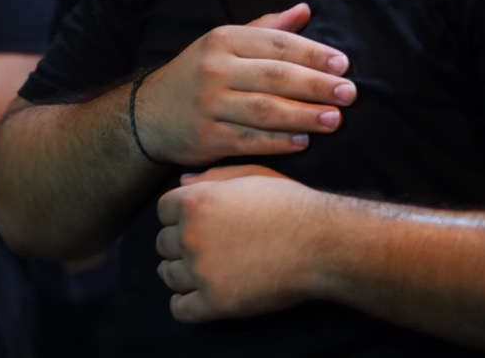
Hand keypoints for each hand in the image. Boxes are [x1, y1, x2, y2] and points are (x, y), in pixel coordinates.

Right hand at [135, 4, 354, 165]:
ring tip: (336, 119)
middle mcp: (215, 70)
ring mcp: (209, 104)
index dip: (313, 53)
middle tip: (350, 93)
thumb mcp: (223, 44)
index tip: (344, 64)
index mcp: (223, 41)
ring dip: (305, 115)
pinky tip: (304, 142)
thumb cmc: (197, 75)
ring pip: (266, 111)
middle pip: (275, 77)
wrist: (148, 114)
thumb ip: (265, 29)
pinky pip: (250, 140)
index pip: (277, 44)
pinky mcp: (206, 137)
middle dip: (317, 85)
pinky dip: (279, 142)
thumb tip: (304, 10)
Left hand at [156, 165, 326, 322]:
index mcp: (196, 200)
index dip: (178, 216)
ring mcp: (201, 270)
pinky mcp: (215, 302)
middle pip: (163, 244)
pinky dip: (185, 304)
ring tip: (203, 273)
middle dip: (180, 245)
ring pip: (168, 275)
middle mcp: (191, 234)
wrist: (321, 243)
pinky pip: (180, 309)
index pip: (162, 211)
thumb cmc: (290, 204)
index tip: (197, 224)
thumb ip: (213, 177)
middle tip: (204, 249)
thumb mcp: (251, 175)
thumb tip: (182, 181)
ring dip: (181, 274)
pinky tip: (200, 298)